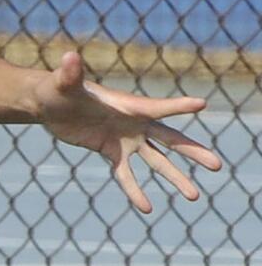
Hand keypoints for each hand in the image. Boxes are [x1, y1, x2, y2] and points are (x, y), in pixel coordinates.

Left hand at [37, 52, 223, 212]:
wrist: (48, 104)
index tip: (201, 104)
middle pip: (169, 138)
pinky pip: (126, 174)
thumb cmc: (57, 88)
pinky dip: (135, 190)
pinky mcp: (110, 151)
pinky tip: (146, 208)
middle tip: (217, 166)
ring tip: (194, 197)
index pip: (157, 107)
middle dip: (192, 151)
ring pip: (156, 161)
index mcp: (127, 105)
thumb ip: (70, 73)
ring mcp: (124, 138)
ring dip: (174, 177)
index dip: (178, 106)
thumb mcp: (64, 83)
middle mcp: (133, 122)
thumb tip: (69, 57)